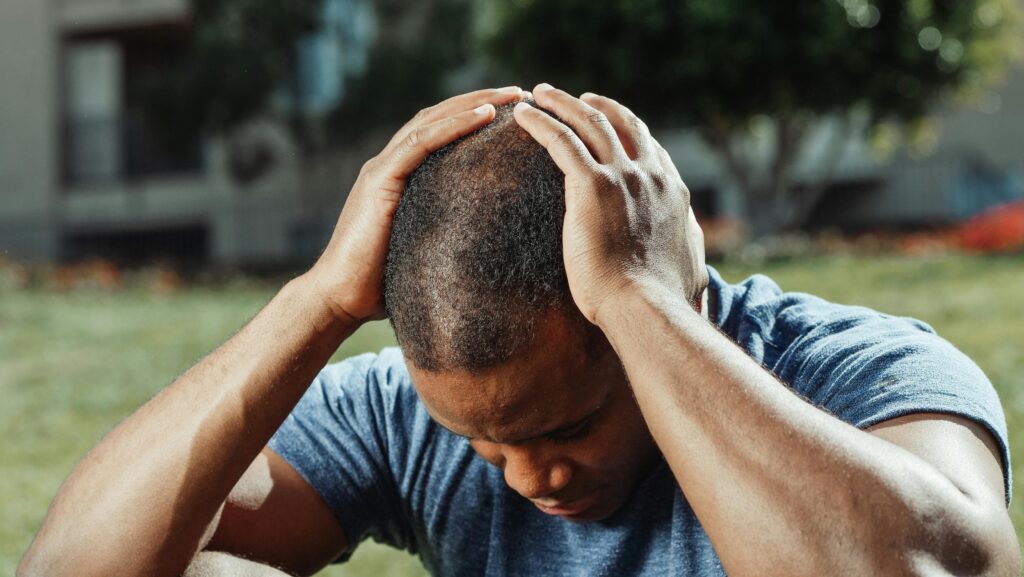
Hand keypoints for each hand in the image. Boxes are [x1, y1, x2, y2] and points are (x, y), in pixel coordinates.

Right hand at [307, 87, 525, 324]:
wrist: (340, 299)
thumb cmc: (383, 286)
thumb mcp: (425, 251)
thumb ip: (446, 237)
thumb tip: (489, 252)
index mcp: (400, 177)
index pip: (440, 133)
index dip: (474, 117)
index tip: (515, 113)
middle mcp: (390, 165)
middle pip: (439, 117)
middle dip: (481, 100)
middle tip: (522, 92)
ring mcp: (382, 170)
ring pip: (432, 120)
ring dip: (474, 103)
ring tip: (512, 95)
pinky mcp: (379, 181)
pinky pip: (420, 144)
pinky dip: (453, 125)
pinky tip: (484, 116)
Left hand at [513, 83, 706, 326]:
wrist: (646, 306)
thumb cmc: (663, 298)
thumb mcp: (691, 266)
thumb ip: (689, 251)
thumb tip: (700, 263)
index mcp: (673, 192)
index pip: (650, 148)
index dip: (630, 131)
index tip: (613, 124)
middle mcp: (650, 176)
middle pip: (622, 124)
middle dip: (598, 106)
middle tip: (579, 98)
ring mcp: (622, 177)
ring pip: (589, 123)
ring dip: (563, 102)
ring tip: (541, 93)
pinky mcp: (591, 185)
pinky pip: (561, 140)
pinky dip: (541, 122)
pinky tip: (523, 115)